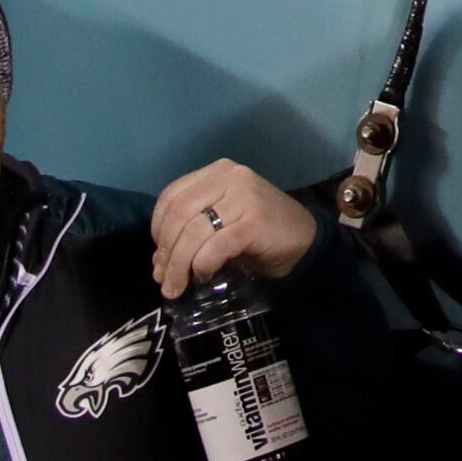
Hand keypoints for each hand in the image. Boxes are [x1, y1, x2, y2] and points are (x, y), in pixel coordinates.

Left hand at [151, 160, 317, 298]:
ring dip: (178, 266)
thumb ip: (191, 232)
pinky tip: (204, 277)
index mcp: (217, 172)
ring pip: (193, 233)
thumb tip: (159, 263)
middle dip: (166, 252)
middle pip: (178, 215)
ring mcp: (244, 197)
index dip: (157, 230)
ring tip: (176, 287)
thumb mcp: (220, 222)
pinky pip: (215, 247)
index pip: (171, 197)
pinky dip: (202, 266)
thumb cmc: (258, 232)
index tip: (160, 257)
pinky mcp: (255, 222)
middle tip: (164, 279)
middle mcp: (230, 177)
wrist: (304, 240)